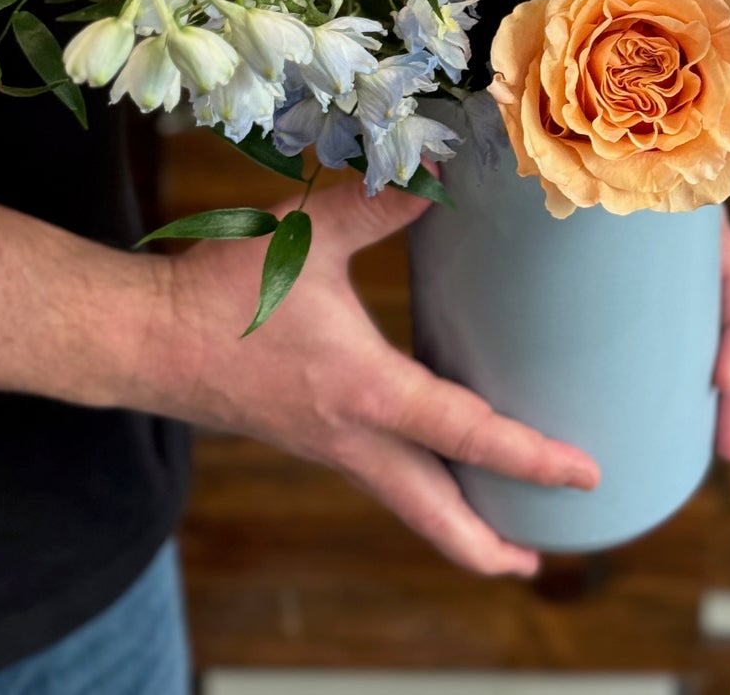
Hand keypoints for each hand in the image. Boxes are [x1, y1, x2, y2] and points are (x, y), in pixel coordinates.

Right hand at [155, 177, 598, 577]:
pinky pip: (379, 477)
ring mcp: (329, 446)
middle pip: (434, 515)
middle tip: (542, 557)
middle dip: (491, 545)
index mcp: (364, 390)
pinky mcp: (310, 438)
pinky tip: (432, 462)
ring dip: (456, 522)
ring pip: (407, 501)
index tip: (584, 471)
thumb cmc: (223, 290)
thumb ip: (378, 206)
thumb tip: (439, 172)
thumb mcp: (308, 234)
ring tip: (506, 529)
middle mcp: (352, 435)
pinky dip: (419, 487)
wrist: (145, 339)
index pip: (464, 433)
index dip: (530, 456)